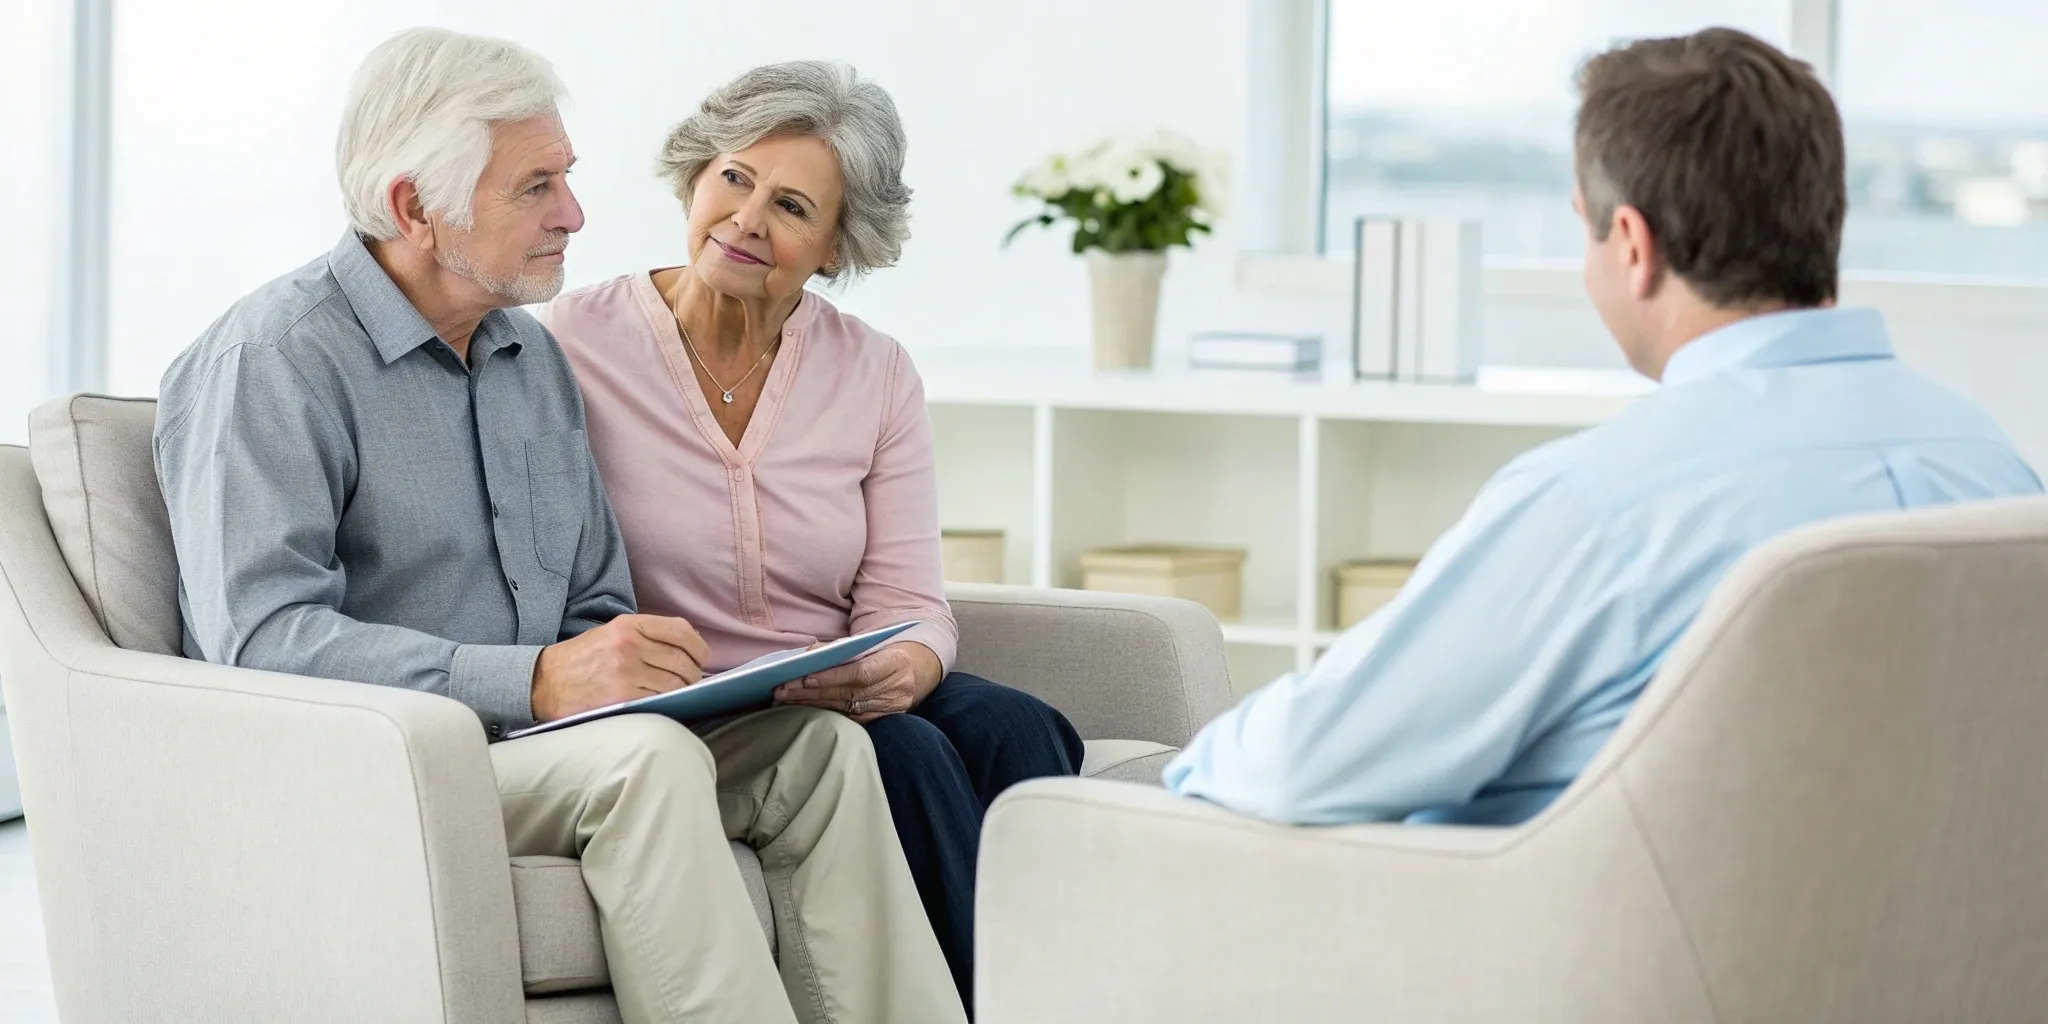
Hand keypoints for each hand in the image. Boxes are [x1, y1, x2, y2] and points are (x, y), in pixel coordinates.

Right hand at [531, 615, 709, 721]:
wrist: (544, 682)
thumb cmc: (581, 659)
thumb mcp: (611, 633)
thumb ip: (648, 636)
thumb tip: (689, 649)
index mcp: (628, 625)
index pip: (680, 631)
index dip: (699, 647)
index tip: (701, 657)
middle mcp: (628, 645)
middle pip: (683, 660)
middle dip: (694, 674)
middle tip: (692, 680)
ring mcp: (625, 672)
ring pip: (675, 683)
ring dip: (683, 691)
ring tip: (679, 693)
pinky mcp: (621, 697)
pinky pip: (659, 700)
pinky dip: (668, 702)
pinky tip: (664, 702)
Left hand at [773, 641, 941, 723]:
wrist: (917, 670)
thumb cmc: (885, 652)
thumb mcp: (871, 644)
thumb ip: (843, 648)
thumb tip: (810, 653)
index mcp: (896, 663)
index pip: (860, 672)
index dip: (833, 676)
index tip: (805, 677)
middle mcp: (897, 688)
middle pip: (849, 692)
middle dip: (813, 692)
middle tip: (783, 690)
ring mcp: (892, 707)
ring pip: (848, 708)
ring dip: (814, 705)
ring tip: (788, 700)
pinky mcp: (885, 719)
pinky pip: (852, 719)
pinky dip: (828, 714)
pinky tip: (807, 710)